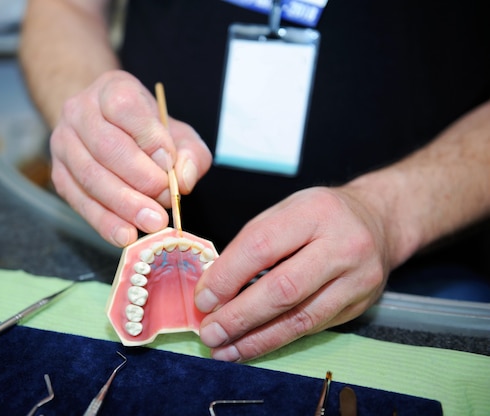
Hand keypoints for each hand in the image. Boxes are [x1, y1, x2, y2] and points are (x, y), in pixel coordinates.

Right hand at [50, 70, 211, 246]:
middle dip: (140, 179)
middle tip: (165, 201)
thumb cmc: (148, 132)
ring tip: (153, 222)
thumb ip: (190, 154)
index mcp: (111, 89)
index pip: (124, 107)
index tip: (169, 162)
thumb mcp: (178, 134)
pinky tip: (126, 235)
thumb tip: (183, 181)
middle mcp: (79, 111)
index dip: (148, 137)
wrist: (106, 127)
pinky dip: (104, 221)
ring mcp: (63, 143)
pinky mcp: (59, 174)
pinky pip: (80, 201)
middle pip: (107, 146)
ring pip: (90, 176)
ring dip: (124, 204)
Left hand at [194, 186, 391, 361]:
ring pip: (300, 319)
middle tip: (209, 332)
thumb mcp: (285, 210)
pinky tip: (251, 346)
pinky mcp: (360, 305)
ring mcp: (356, 279)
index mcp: (314, 212)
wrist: (379, 220)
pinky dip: (277, 340)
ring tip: (224, 350)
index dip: (227, 277)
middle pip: (283, 289)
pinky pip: (312, 328)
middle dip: (239, 317)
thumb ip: (251, 243)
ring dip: (256, 339)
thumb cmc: (320, 215)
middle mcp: (342, 245)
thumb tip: (213, 287)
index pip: (262, 246)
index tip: (203, 299)